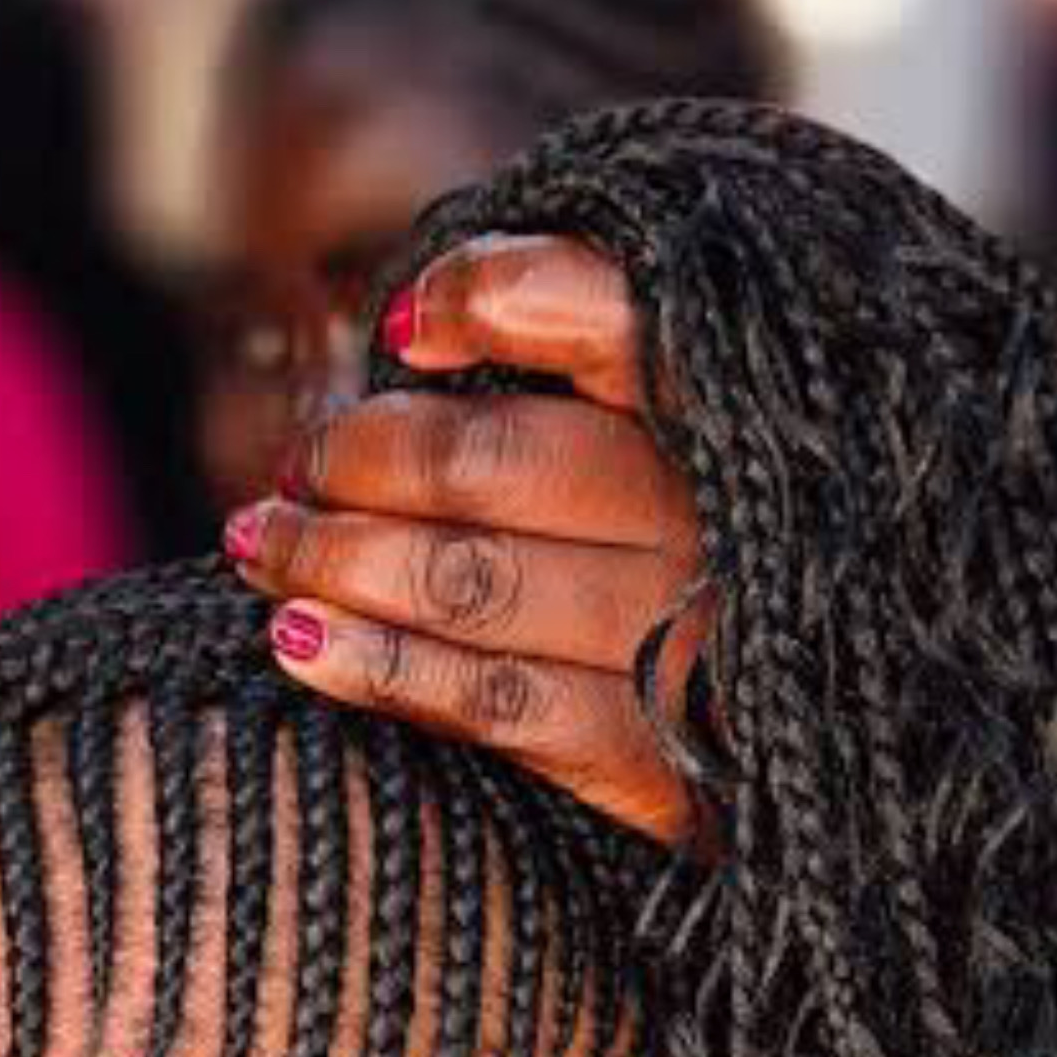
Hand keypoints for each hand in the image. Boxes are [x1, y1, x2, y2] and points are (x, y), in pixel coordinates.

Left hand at [218, 235, 705, 850]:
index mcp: (725, 418)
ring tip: (264, 546)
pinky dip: (380, 668)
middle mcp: (712, 522)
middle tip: (295, 470)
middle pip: (495, 463)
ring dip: (339, 562)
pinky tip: (300, 643)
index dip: (494, 300)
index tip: (403, 329)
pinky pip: (491, 702)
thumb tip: (412, 319)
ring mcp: (688, 644)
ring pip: (472, 585)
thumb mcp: (658, 430)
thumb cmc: (681, 559)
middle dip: (362, 461)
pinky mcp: (655, 757)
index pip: (611, 319)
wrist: (793, 740)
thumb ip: (564, 332)